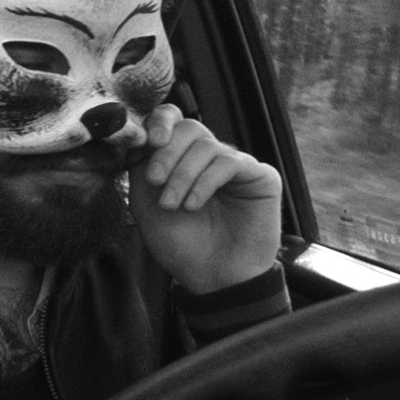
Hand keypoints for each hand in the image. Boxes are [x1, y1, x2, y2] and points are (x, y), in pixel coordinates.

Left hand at [125, 104, 282, 293]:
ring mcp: (236, 165)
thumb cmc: (180, 244)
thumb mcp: (146, 203)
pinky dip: (205, 182)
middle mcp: (209, 158)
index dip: (159, 123)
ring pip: (206, 145)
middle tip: (155, 181)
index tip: (148, 142)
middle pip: (189, 127)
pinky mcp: (260, 176)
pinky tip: (194, 205)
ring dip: (182, 175)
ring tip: (173, 205)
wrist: (211, 278)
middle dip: (166, 153)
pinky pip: (229, 162)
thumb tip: (138, 135)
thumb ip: (141, 167)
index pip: (173, 121)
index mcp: (182, 159)